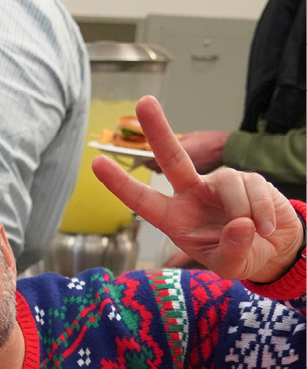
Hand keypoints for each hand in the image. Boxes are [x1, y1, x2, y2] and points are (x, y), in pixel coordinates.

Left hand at [92, 96, 301, 282]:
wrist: (272, 249)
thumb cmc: (240, 258)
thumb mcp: (231, 267)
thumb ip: (232, 251)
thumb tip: (239, 224)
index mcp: (174, 218)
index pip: (143, 200)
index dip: (120, 184)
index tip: (97, 163)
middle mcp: (192, 195)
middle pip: (173, 158)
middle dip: (159, 130)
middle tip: (143, 102)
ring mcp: (220, 183)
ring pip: (229, 183)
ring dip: (243, 211)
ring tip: (254, 234)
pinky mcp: (248, 177)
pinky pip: (254, 188)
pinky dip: (262, 212)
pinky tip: (265, 228)